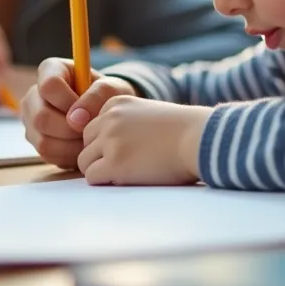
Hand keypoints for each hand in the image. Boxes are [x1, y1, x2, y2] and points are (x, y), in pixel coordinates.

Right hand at [20, 57, 136, 168]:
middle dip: (70, 129)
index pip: (49, 86)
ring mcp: (31, 119)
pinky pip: (46, 154)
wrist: (105, 114)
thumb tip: (76, 118)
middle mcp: (34, 94)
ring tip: (88, 138)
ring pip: (42, 140)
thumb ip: (97, 96)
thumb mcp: (111, 89)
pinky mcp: (35, 140)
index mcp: (50, 70)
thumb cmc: (107, 96)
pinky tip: (80, 146)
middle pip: (40, 117)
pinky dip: (67, 155)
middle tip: (89, 129)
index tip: (85, 108)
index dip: (68, 101)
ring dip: (70, 145)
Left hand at [79, 97, 212, 185]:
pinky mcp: (114, 164)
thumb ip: (126, 123)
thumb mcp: (148, 113)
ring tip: (127, 174)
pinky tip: (127, 180)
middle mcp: (109, 119)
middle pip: (85, 143)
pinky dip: (105, 182)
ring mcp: (110, 141)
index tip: (127, 149)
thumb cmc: (183, 131)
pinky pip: (92, 177)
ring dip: (101, 170)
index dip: (106, 142)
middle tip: (124, 165)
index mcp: (117, 103)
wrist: (200, 139)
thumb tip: (108, 147)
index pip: (93, 125)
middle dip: (99, 156)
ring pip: (84, 161)